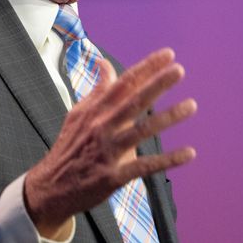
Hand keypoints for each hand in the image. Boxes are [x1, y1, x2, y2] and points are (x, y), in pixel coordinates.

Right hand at [23, 48, 196, 237]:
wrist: (51, 187)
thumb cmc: (70, 146)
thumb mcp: (79, 114)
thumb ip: (98, 89)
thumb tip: (104, 62)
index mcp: (96, 110)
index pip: (123, 83)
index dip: (146, 67)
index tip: (168, 54)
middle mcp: (101, 127)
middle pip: (133, 101)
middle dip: (156, 85)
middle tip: (179, 70)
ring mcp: (107, 151)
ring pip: (141, 131)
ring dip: (168, 118)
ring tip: (191, 105)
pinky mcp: (112, 176)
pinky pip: (144, 166)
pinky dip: (167, 160)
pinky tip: (189, 153)